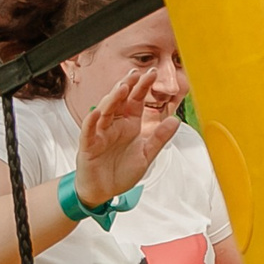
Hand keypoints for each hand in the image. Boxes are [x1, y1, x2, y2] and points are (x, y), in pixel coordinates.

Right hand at [71, 65, 181, 205]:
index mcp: (130, 124)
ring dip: (112, 98)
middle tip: (137, 73)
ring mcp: (100, 133)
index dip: (143, 86)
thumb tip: (175, 120)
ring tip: (122, 87)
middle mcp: (115, 124)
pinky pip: (89, 131)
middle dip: (127, 85)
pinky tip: (97, 112)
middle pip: (120, 100)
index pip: (136, 100)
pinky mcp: (89, 145)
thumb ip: (160, 138)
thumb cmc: (122, 172)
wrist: (104, 191)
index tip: (152, 73)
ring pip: (105, 111)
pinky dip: (91, 121)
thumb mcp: (147, 155)